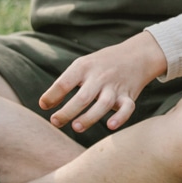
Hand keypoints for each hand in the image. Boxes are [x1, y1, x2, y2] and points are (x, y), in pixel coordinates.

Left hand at [40, 33, 166, 132]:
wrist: (137, 55)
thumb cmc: (102, 64)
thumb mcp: (82, 66)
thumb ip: (65, 83)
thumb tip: (44, 104)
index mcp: (84, 67)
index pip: (65, 82)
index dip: (52, 95)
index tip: (44, 106)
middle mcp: (100, 77)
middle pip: (83, 97)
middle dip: (68, 111)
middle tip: (55, 122)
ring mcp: (115, 87)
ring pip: (103, 104)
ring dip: (89, 118)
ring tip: (76, 127)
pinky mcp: (129, 96)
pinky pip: (127, 108)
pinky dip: (120, 118)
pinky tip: (111, 126)